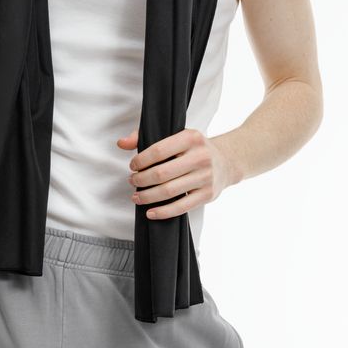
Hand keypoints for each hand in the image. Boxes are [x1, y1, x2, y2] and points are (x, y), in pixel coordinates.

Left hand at [116, 127, 234, 218]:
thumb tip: (121, 143)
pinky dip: (163, 212)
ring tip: (137, 197)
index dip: (140, 160)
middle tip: (132, 182)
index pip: (158, 150)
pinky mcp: (208, 194)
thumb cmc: (193, 148)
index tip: (132, 166)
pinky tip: (150, 212)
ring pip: (169, 191)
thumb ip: (145, 136)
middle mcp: (200, 156)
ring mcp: (206, 176)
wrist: (226, 161)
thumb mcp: (175, 136)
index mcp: (191, 137)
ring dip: (148, 197)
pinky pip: (181, 206)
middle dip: (141, 180)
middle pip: (162, 173)